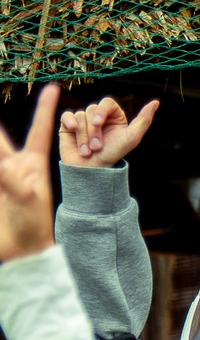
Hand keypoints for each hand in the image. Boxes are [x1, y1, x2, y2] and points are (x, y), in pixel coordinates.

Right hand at [0, 86, 58, 262]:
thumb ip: (12, 182)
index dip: (46, 109)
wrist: (24, 251)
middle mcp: (15, 166)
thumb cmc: (33, 226)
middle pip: (2, 135)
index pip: (40, 130)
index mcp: (33, 164)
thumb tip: (3, 165)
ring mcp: (2, 175)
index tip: (54, 88)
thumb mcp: (26, 200)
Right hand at [58, 97, 157, 168]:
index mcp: (114, 117)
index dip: (101, 110)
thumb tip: (156, 102)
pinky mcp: (69, 125)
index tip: (98, 123)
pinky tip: (72, 131)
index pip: (107, 102)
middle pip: (92, 109)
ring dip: (84, 135)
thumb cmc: (113, 154)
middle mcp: (98, 116)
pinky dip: (69, 123)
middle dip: (93, 130)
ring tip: (88, 150)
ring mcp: (83, 120)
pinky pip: (67, 116)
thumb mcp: (132, 138)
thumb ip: (144, 120)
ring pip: (80, 115)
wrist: (92, 169)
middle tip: (96, 147)